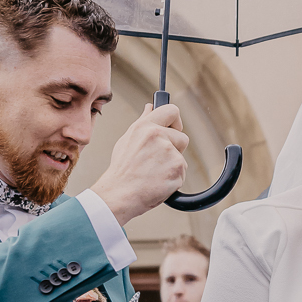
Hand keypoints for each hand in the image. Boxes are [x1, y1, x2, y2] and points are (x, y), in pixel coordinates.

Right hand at [92, 104, 189, 226]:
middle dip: (175, 149)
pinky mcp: (177, 168)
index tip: (174, 129)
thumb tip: (151, 106)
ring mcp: (169, 152)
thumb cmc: (121, 170)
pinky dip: (173, 179)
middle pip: (182, 138)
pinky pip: (182, 172)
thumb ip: (143, 122)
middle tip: (157, 161)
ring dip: (172, 166)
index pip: (172, 110)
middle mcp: (158, 135)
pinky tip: (157, 182)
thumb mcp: (127, 140)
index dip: (176, 121)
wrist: (119, 194)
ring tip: (153, 174)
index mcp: (145, 126)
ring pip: (181, 158)